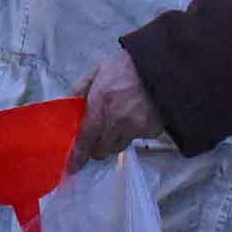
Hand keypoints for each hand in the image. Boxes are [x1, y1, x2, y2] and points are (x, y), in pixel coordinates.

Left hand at [70, 47, 164, 167]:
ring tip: (119, 124)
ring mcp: (135, 128)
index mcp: (100, 104)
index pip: (85, 138)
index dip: (78, 156)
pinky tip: (137, 117)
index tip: (73, 166)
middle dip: (97, 147)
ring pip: (119, 147)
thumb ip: (80, 88)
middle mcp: (116, 121)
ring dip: (114, 141)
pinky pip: (137, 139)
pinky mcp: (150, 131)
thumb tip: (68, 105)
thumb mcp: (98, 69)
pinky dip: (133, 133)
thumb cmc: (127, 66)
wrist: (162, 66)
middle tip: (98, 138)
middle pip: (101, 150)